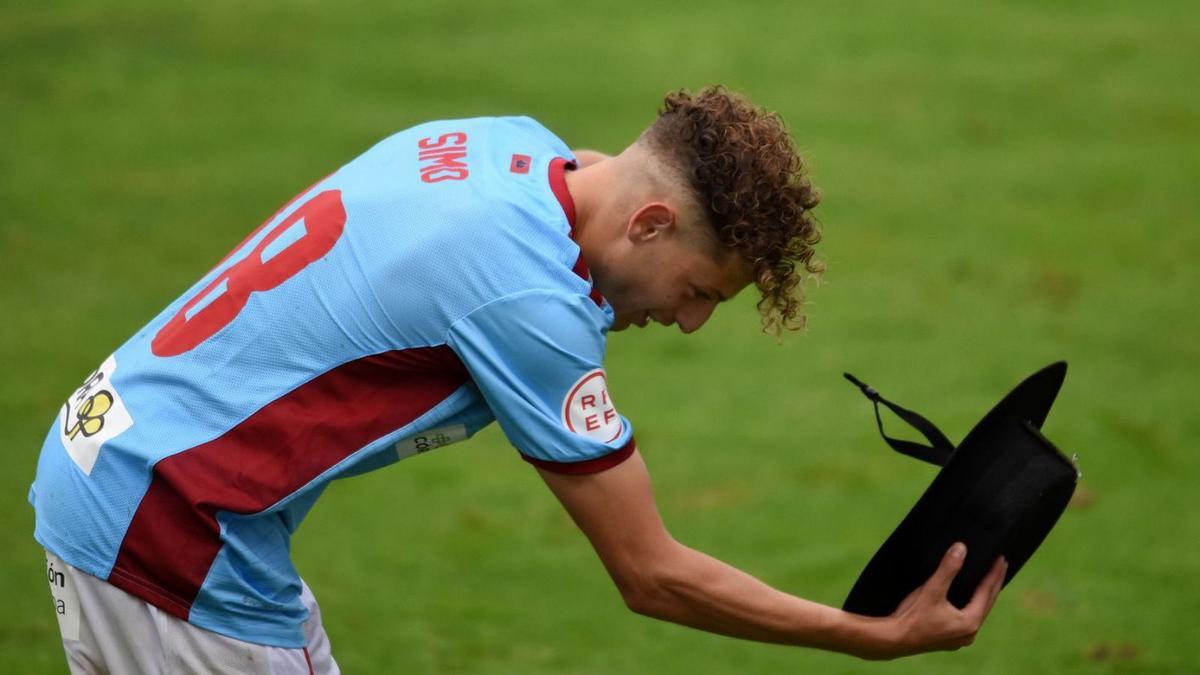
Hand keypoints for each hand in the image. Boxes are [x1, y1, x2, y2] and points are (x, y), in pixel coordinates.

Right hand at [873, 543, 1007, 658]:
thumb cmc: (913, 616)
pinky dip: (972, 605)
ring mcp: (959, 638)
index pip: (987, 593)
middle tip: (1001, 564)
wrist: (893, 639)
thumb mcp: (932, 590)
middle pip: (987, 603)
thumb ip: (948, 569)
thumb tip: (961, 548)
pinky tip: (968, 600)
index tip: (1001, 558)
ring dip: (983, 595)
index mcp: (969, 622)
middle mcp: (969, 633)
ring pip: (977, 612)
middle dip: (993, 583)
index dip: (994, 574)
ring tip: (988, 580)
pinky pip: (967, 618)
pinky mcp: (949, 639)